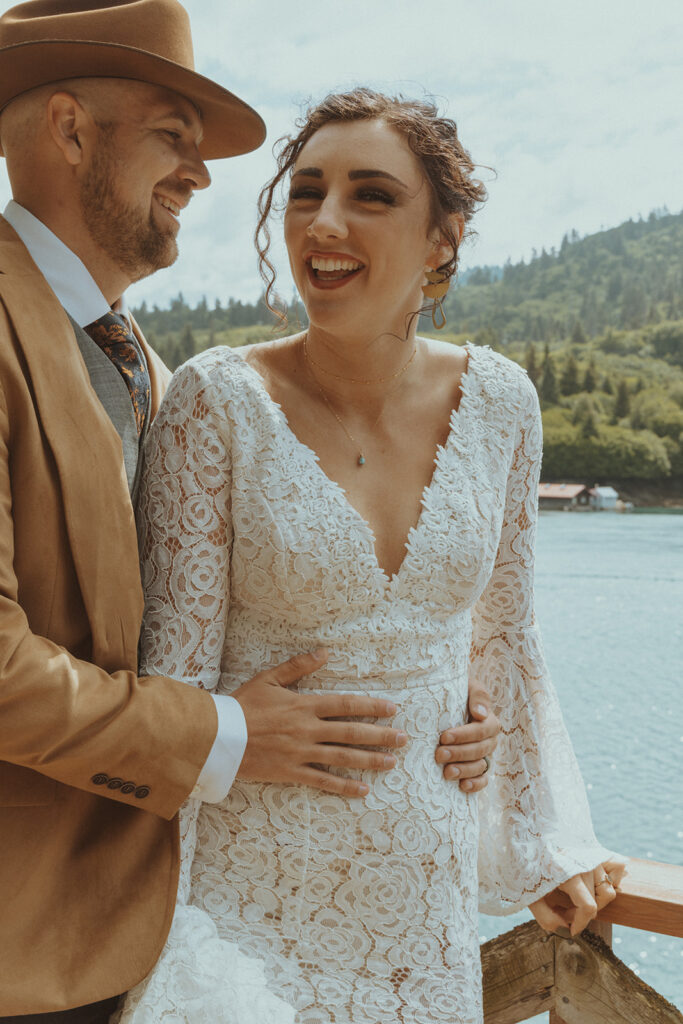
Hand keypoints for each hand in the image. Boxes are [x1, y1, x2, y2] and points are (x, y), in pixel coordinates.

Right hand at [233, 649, 405, 796]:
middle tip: (404, 739)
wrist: (218, 735)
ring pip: (343, 756)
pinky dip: (343, 786)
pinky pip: (322, 781)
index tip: (392, 709)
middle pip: (351, 732)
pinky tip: (362, 790)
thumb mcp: (269, 678)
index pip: (346, 704)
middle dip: (380, 735)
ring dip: (370, 759)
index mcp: (304, 705)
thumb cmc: (242, 705)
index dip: (371, 706)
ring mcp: (301, 752)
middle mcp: (308, 729)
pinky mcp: (291, 772)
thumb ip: (298, 666)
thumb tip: (325, 652)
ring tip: (391, 762)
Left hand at [435, 685, 499, 791]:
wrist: (444, 700)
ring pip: (481, 766)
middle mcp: (489, 739)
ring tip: (447, 773)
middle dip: (459, 753)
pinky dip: (475, 785)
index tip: (444, 736)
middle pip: (480, 750)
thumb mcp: (467, 685)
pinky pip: (482, 780)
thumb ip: (478, 695)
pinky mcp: (477, 769)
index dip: (465, 735)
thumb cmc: (455, 691)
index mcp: (488, 720)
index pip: (482, 730)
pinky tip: (462, 786)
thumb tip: (481, 714)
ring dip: (465, 770)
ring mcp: (483, 756)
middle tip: (439, 754)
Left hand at [530, 857, 627, 935]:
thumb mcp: (530, 894)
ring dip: (595, 900)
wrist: (529, 837)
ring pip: (608, 889)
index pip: (588, 907)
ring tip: (576, 898)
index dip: (580, 924)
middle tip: (563, 910)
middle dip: (580, 913)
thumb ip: (546, 917)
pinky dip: (610, 878)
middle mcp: (585, 863)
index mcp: (569, 873)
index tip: (570, 929)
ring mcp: (593, 855)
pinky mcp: (597, 849)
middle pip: (595, 902)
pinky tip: (593, 883)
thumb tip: (566, 930)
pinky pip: (616, 867)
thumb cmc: (528, 866)